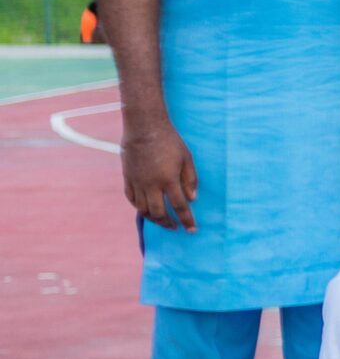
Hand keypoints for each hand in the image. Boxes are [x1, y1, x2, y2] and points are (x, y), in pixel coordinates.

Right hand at [123, 114, 198, 230]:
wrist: (144, 128)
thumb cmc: (170, 141)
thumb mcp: (187, 158)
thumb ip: (190, 180)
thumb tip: (192, 199)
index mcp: (168, 180)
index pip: (179, 206)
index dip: (186, 220)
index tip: (191, 230)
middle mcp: (151, 184)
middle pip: (158, 212)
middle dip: (167, 223)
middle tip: (175, 227)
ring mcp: (137, 182)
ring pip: (143, 209)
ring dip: (153, 218)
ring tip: (162, 220)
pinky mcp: (127, 178)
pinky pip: (132, 199)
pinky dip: (139, 207)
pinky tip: (146, 209)